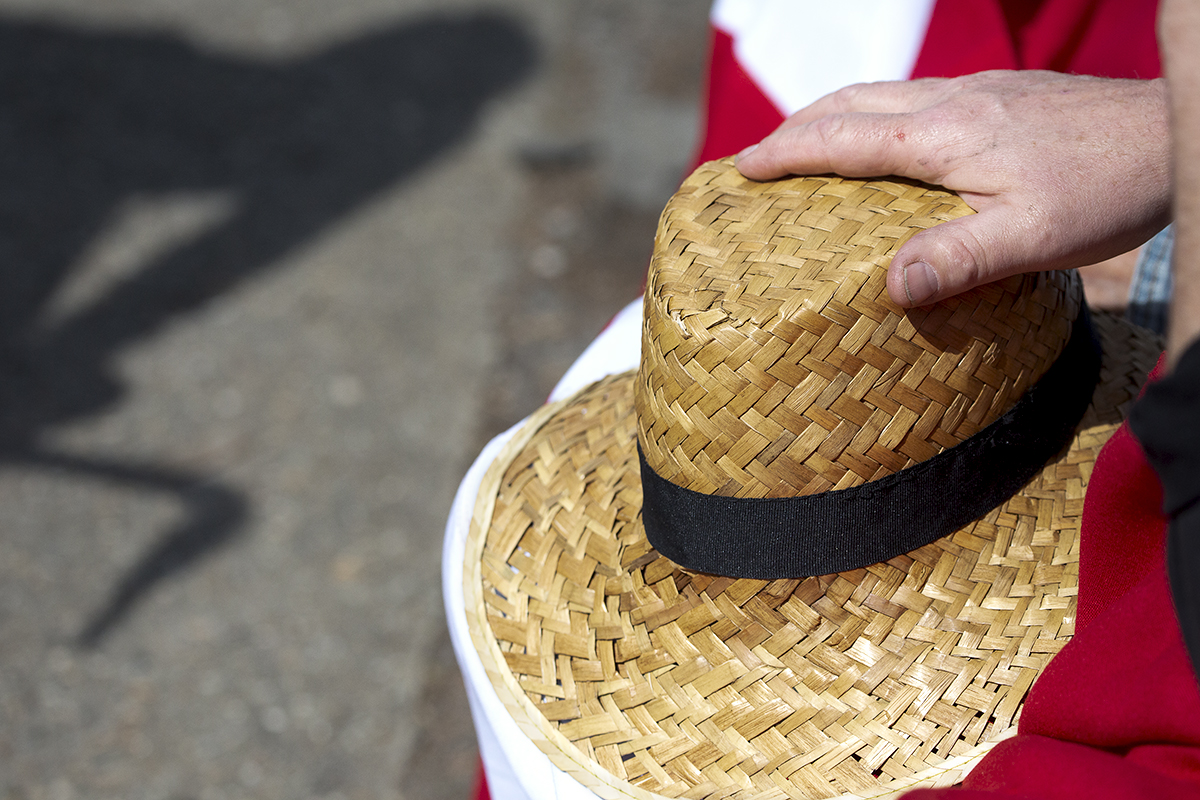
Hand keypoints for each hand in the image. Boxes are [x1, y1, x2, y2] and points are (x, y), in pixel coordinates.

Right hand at [735, 71, 1170, 306]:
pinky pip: (914, 97)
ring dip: (832, 115)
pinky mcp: (1002, 94)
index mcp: (942, 135)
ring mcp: (977, 92)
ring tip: (807, 143)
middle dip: (796, 126)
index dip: (786, 152)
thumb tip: (888, 287)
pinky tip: (890, 139)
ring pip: (882, 94)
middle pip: (850, 102)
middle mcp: (950, 102)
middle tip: (759, 156)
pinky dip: (874, 115)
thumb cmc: (1104, 188)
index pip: (842, 138)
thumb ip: (958, 259)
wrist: (1169, 133)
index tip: (742, 166)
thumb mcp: (1031, 237)